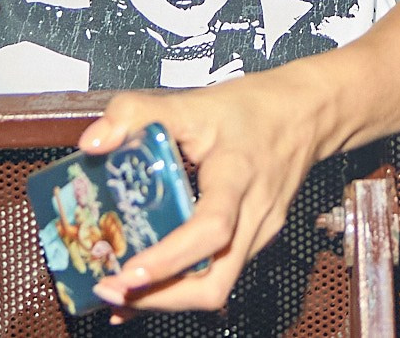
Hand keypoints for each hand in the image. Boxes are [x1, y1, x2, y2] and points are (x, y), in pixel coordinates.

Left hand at [82, 71, 328, 316]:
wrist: (308, 113)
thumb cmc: (251, 108)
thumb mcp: (193, 100)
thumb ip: (138, 112)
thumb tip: (91, 143)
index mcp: (238, 177)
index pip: (211, 229)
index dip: (170, 258)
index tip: (130, 272)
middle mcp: (254, 215)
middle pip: (216, 281)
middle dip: (161, 298)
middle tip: (111, 291)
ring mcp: (259, 233)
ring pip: (218, 285)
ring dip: (168, 298)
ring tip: (120, 295)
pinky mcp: (255, 240)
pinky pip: (220, 274)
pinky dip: (182, 286)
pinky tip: (147, 288)